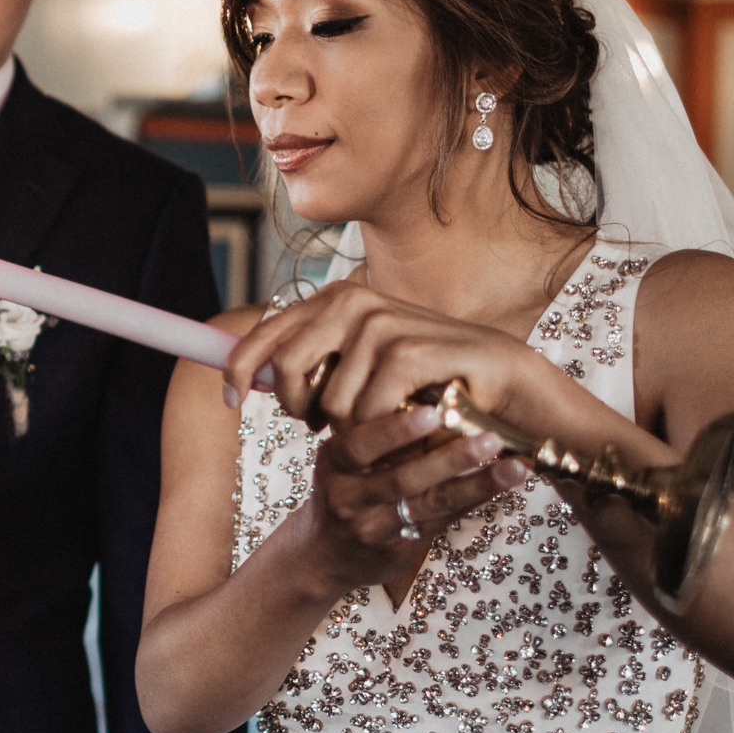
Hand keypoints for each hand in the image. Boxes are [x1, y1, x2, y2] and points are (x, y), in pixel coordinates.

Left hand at [223, 280, 550, 435]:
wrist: (502, 385)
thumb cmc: (428, 381)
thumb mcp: (361, 368)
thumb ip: (315, 363)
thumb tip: (252, 380)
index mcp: (334, 301)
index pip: (265, 331)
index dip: (238, 368)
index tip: (231, 401)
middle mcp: (353, 302)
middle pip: (287, 367)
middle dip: (299, 408)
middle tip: (322, 427)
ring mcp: (382, 323)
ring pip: (329, 400)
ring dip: (352, 428)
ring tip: (383, 422)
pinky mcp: (408, 351)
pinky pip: (365, 410)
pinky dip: (382, 431)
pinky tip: (407, 424)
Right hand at [281, 400, 527, 598]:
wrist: (322, 557)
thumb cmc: (344, 490)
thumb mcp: (342, 461)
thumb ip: (374, 435)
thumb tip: (433, 384)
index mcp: (333, 464)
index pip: (358, 444)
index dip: (393, 430)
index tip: (431, 410)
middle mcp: (348, 498)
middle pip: (400, 478)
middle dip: (448, 458)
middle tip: (489, 437)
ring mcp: (372, 528)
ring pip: (429, 503)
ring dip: (475, 483)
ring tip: (514, 467)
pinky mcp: (397, 549)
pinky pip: (442, 520)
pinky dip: (475, 499)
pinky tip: (504, 485)